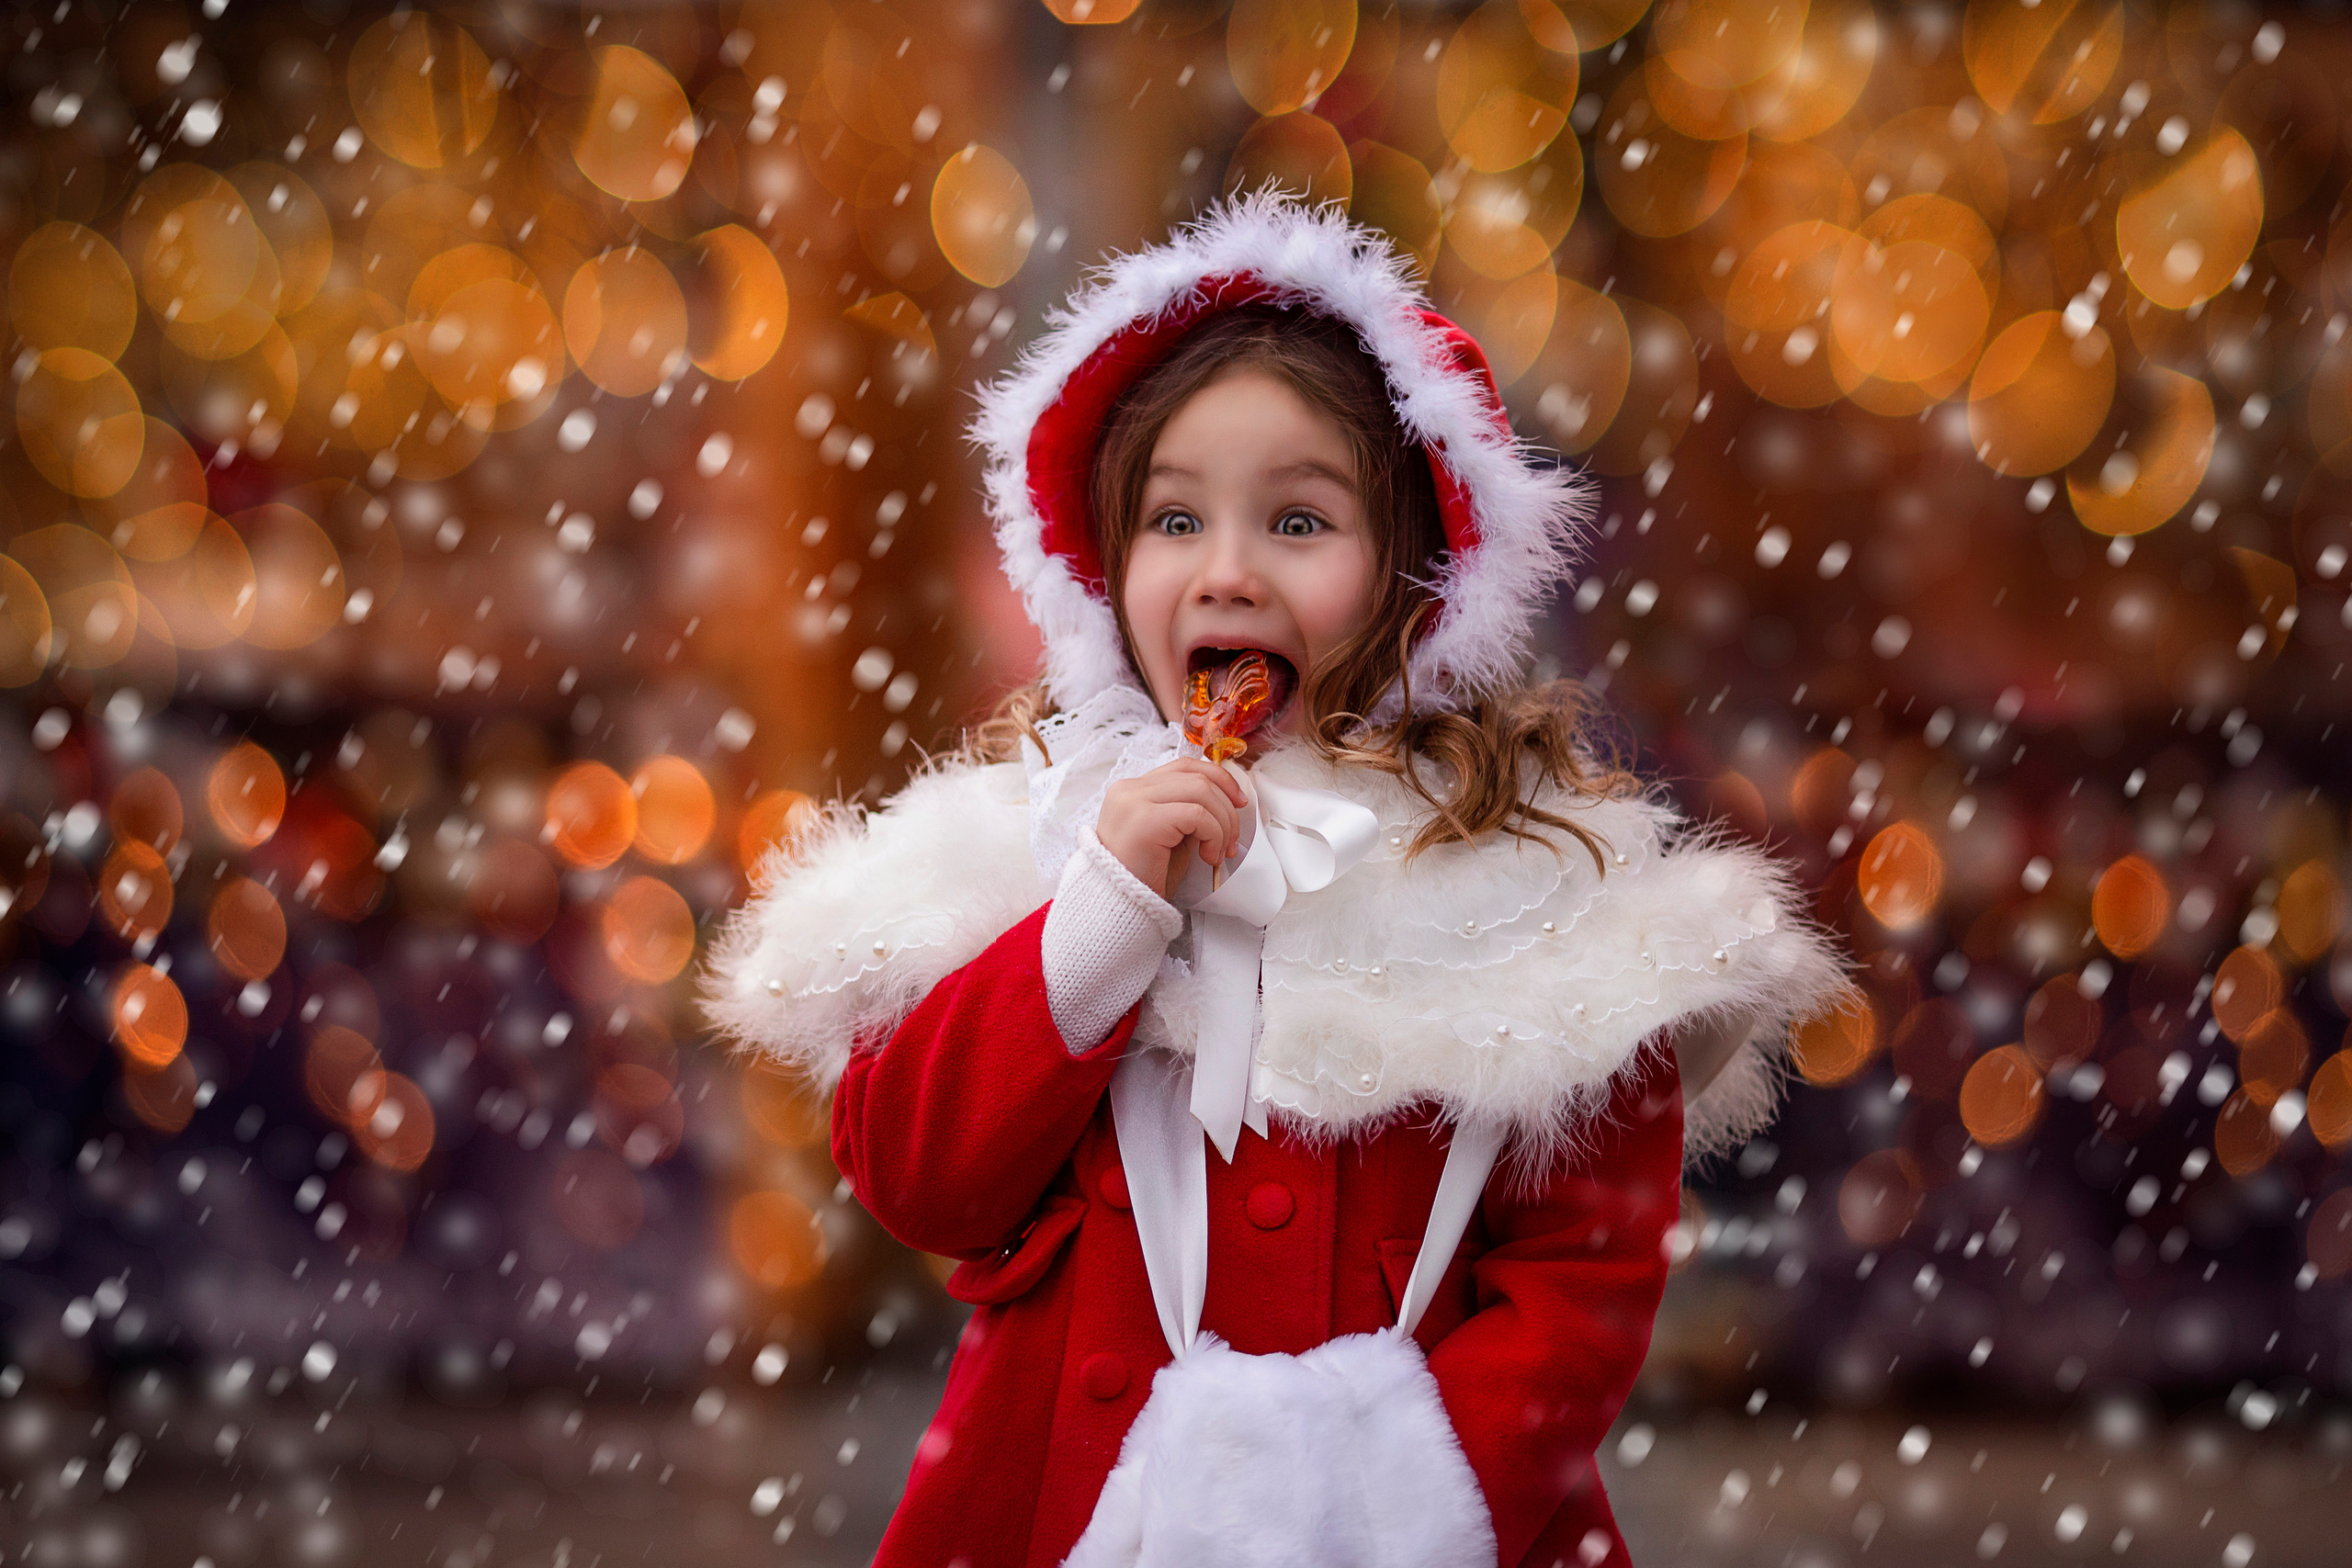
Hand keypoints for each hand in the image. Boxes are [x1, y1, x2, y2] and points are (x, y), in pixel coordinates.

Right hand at [1095, 758, 1246, 901]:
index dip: (1219, 778)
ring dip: (1222, 823)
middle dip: (1227, 808)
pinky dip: (1213, 835)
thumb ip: (1189, 811)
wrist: (1120, 908)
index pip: (1184, 766)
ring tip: (1219, 853)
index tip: (1239, 801)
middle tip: (1232, 841)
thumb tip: (1228, 800)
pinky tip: (1208, 857)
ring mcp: (1134, 801)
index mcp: (1133, 790)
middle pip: (1197, 777)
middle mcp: (1129, 789)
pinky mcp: (1145, 820)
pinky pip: (1196, 814)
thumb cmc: (1144, 877)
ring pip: (1200, 790)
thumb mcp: (1172, 836)